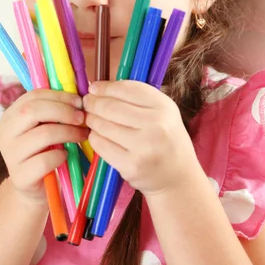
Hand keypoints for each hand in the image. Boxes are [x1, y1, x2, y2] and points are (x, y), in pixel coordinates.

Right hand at [0, 89, 88, 203]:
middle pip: (33, 111)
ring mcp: (10, 155)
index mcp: (11, 116)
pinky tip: (65, 156)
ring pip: (43, 134)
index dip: (59, 96)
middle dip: (63, 111)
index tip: (79, 102)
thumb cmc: (45, 151)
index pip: (33, 96)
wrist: (35, 187)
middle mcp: (5, 133)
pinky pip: (45, 160)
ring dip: (69, 132)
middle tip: (82, 118)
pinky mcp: (20, 176)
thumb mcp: (46, 127)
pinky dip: (61, 156)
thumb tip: (80, 95)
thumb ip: (55, 111)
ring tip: (82, 135)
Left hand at [83, 80, 196, 196]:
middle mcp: (156, 125)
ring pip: (104, 126)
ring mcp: (143, 147)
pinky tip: (97, 135)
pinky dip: (94, 137)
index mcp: (165, 107)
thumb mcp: (163, 113)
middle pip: (112, 107)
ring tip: (90, 118)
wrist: (178, 177)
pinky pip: (101, 145)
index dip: (106, 87)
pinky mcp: (130, 166)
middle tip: (86, 103)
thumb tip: (99, 89)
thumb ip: (137, 99)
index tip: (93, 88)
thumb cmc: (166, 140)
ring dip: (91, 120)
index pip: (127, 89)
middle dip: (93, 103)